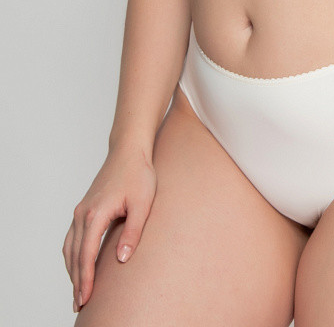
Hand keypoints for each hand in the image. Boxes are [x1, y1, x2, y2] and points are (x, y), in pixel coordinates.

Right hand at [62, 145, 156, 312]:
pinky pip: (71, 238)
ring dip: (72, 270)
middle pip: (74, 254)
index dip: (85, 278)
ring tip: (78, 291)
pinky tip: (78, 266)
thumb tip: (121, 259)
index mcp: (96, 213)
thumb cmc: (138, 174)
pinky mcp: (83, 208)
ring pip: (69, 248)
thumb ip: (133, 231)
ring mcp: (81, 210)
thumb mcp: (143, 203)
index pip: (86, 254)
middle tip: (80, 303)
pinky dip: (72, 256)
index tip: (86, 297)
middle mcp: (83, 213)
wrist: (128, 151)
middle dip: (76, 280)